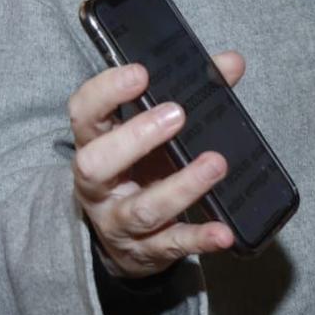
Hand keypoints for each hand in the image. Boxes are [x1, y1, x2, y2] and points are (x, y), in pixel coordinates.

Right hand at [69, 53, 244, 278]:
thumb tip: (231, 63)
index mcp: (95, 143)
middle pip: (97, 163)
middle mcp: (98, 185)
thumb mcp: (150, 132)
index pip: (84, 113)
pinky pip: (172, 245)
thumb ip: (189, 93)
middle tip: (176, 114)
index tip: (140, 73)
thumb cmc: (139, 168)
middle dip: (136, 138)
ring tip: (215, 163)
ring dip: (180, 186)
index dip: (106, 92)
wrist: (123, 240)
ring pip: (142, 208)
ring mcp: (119, 220)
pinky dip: (199, 238)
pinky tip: (223, 231)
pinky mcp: (146, 251)